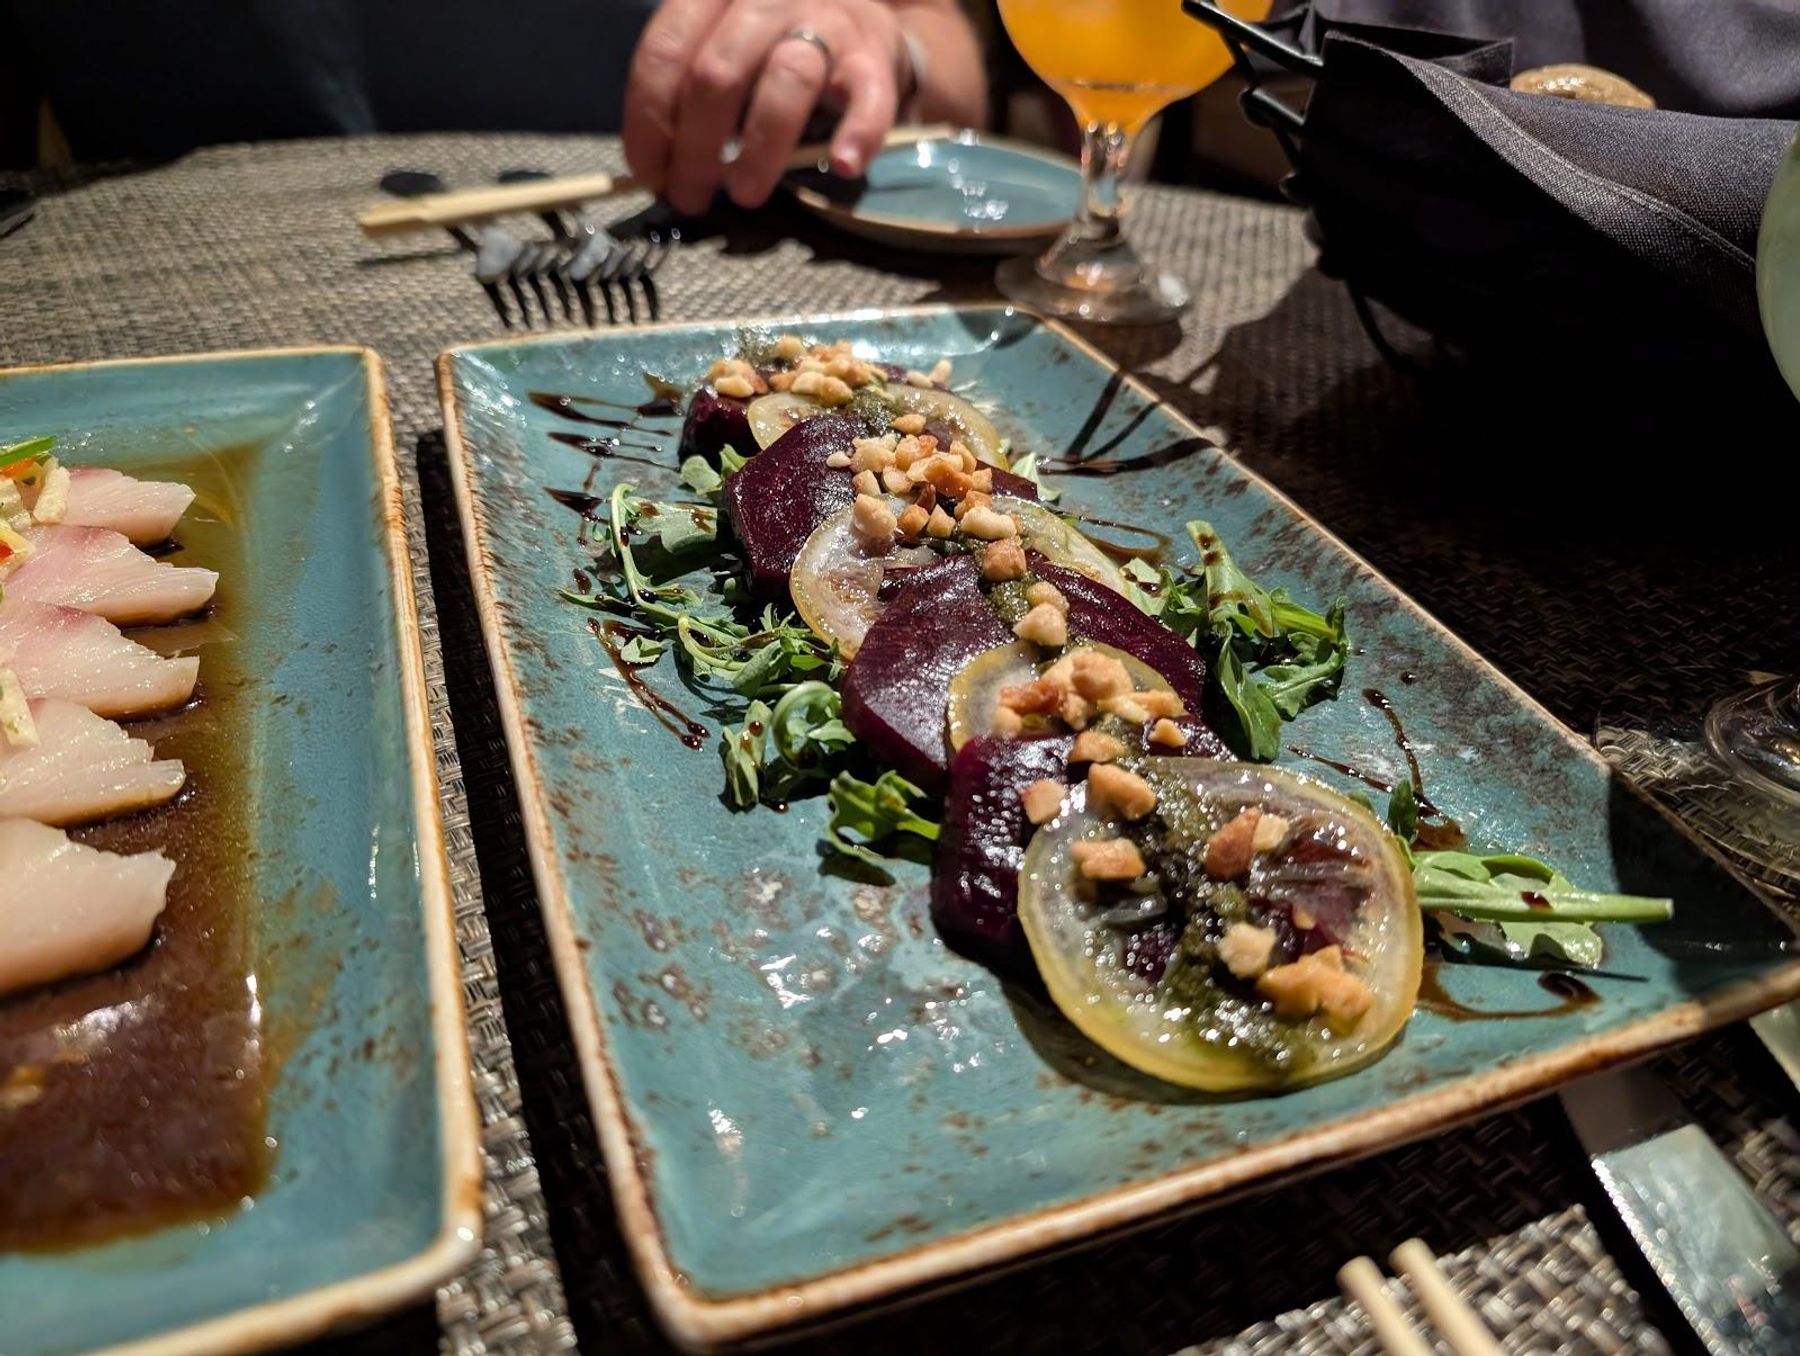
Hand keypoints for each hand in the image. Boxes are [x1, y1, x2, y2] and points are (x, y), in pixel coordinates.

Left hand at [624, 0, 909, 214]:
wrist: (860, 25)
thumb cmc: (775, 48)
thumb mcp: (721, 49)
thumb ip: (687, 94)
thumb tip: (655, 169)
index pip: (666, 52)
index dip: (649, 121)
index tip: (650, 174)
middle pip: (718, 72)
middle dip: (696, 147)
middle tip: (691, 197)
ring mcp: (824, 23)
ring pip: (786, 80)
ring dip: (759, 148)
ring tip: (746, 194)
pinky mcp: (873, 56)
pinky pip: (867, 98)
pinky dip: (857, 135)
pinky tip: (842, 165)